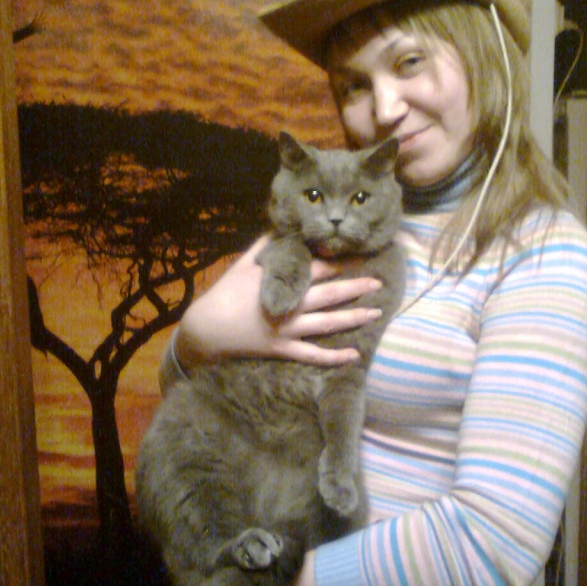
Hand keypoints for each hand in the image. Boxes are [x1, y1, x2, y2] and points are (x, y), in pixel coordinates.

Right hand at [174, 237, 383, 366]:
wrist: (208, 329)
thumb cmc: (226, 293)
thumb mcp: (243, 264)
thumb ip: (265, 246)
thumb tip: (282, 227)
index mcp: (282, 283)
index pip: (317, 269)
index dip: (338, 262)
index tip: (356, 256)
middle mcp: (290, 306)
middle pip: (330, 294)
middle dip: (356, 287)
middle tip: (378, 283)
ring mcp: (289, 330)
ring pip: (328, 324)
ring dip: (354, 317)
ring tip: (376, 312)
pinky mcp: (283, 350)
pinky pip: (313, 356)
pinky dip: (334, 358)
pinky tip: (355, 355)